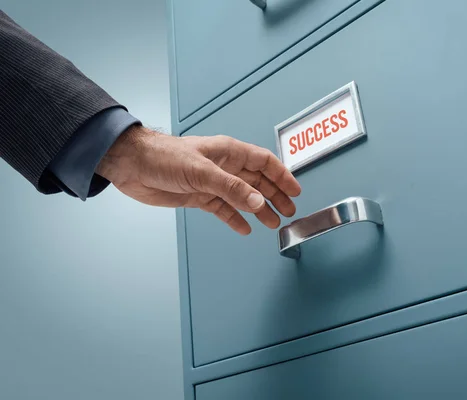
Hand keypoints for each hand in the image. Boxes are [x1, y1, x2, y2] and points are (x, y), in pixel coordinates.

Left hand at [96, 125, 301, 234]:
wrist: (132, 166)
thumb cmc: (163, 156)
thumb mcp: (202, 172)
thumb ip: (231, 188)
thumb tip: (257, 202)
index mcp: (229, 152)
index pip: (264, 162)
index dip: (281, 176)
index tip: (295, 191)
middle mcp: (224, 167)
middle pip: (257, 181)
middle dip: (274, 196)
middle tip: (288, 211)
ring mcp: (212, 182)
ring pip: (242, 197)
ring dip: (258, 209)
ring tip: (272, 223)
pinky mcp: (199, 196)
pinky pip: (223, 209)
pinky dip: (234, 218)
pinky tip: (244, 228)